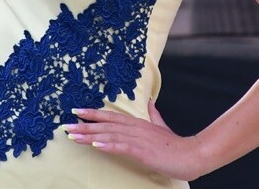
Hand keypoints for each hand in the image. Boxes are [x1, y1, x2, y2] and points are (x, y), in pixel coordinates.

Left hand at [64, 101, 205, 181]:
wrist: (192, 154)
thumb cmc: (175, 145)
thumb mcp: (161, 126)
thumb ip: (153, 115)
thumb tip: (149, 102)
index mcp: (137, 123)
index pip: (110, 117)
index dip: (93, 114)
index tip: (76, 111)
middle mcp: (135, 128)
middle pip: (105, 125)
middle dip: (84, 126)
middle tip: (65, 126)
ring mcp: (138, 139)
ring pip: (109, 135)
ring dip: (90, 136)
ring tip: (73, 136)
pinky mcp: (142, 151)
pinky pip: (121, 147)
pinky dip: (107, 146)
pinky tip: (95, 146)